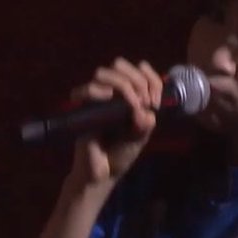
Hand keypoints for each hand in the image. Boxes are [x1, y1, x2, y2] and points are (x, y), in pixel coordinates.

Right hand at [67, 58, 162, 186]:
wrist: (103, 172)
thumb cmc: (121, 153)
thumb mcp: (140, 137)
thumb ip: (146, 122)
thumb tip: (144, 110)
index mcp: (130, 95)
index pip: (140, 70)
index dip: (151, 78)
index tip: (156, 102)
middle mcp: (112, 92)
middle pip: (121, 65)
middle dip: (138, 79)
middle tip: (145, 102)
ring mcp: (96, 98)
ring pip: (104, 73)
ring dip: (123, 84)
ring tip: (132, 105)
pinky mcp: (82, 108)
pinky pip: (87, 90)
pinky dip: (100, 92)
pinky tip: (111, 102)